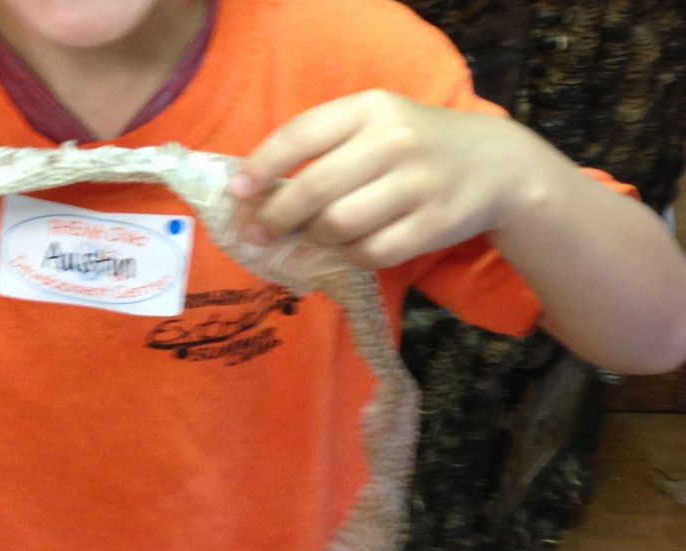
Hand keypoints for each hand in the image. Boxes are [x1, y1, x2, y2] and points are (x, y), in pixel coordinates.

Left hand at [228, 89, 576, 269]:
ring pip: (340, 226)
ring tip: (312, 241)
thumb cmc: (414, 147)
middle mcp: (394, 140)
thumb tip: (256, 195)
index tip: (237, 194)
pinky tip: (347, 251)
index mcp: (370, 108)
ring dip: (316, 240)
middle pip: (314, 190)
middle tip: (258, 236)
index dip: (261, 167)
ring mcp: (419, 183)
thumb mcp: (374, 126)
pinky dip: (350, 258)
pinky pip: (372, 253)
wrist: (498, 165)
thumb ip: (323, 149)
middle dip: (276, 218)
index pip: (301, 135)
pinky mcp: (435, 223)